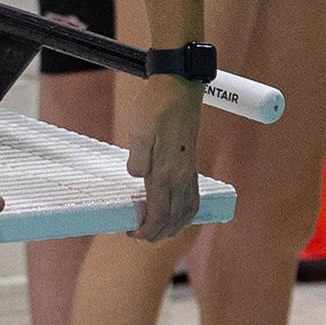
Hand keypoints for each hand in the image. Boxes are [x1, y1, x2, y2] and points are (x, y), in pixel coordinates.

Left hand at [125, 80, 202, 241]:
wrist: (180, 88)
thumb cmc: (157, 107)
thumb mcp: (139, 132)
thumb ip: (138, 159)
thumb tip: (137, 176)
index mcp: (167, 172)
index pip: (159, 215)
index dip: (147, 231)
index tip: (132, 234)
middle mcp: (182, 177)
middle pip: (174, 220)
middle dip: (158, 234)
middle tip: (139, 235)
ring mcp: (189, 172)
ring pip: (187, 213)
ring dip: (173, 227)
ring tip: (156, 229)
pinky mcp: (192, 166)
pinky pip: (193, 200)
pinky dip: (184, 214)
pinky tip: (174, 213)